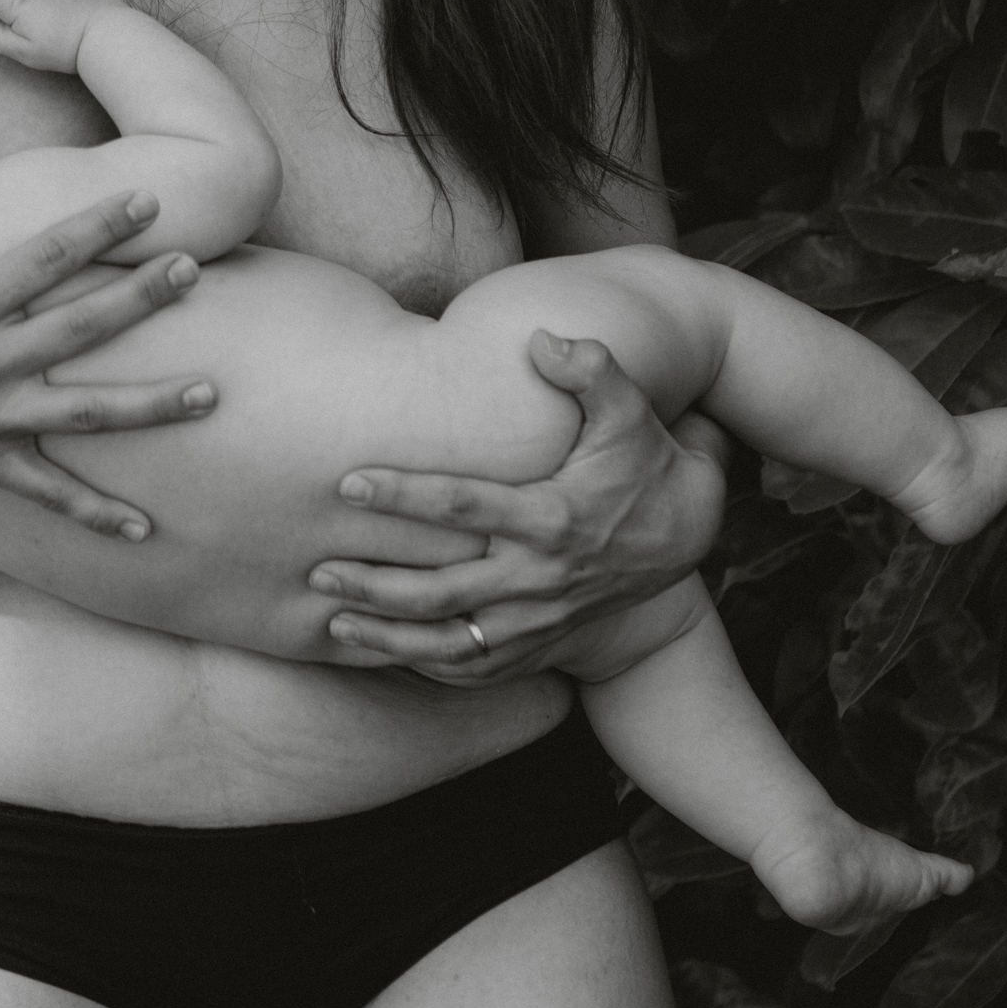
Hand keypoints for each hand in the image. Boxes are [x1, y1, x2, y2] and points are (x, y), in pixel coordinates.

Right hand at [0, 147, 214, 538]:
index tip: (148, 199)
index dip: (97, 226)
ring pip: (86, 413)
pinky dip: (96, 514)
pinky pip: (49, 493)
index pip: (43, 257)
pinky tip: (145, 529)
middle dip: (141, 297)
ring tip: (210, 395)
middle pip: (80, 327)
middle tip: (194, 270)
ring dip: (151, 405)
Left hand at [307, 332, 727, 680]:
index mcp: (552, 518)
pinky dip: (426, 667)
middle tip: (318, 570)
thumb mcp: (631, 412)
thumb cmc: (645, 464)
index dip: (403, 494)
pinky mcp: (539, 646)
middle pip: (440, 591)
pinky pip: (474, 669)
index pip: (463, 507)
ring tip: (332, 622)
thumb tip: (541, 337)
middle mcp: (539, 578)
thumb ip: (592, 369)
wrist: (688, 540)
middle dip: (375, 583)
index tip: (347, 482)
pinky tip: (382, 651)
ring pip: (450, 643)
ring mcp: (538, 621)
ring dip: (388, 638)